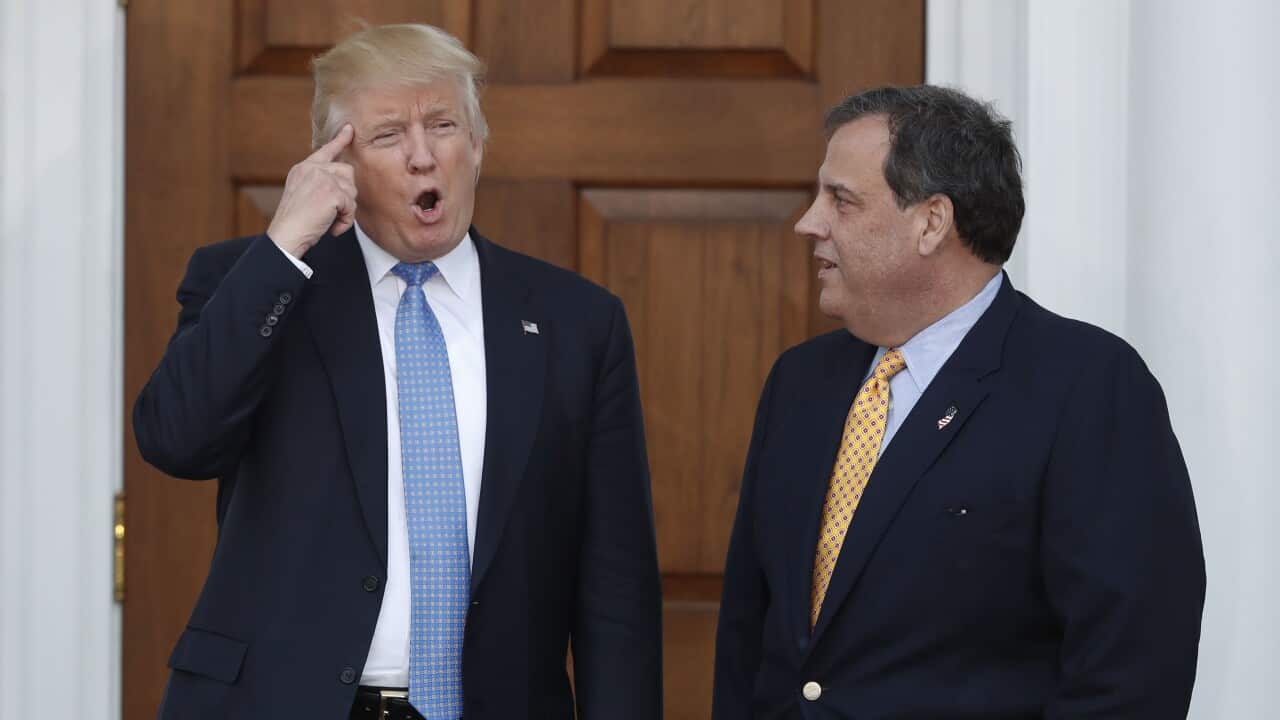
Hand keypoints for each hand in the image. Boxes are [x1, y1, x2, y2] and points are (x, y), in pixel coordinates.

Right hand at [267, 124, 356, 257]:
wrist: (286, 234)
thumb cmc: (294, 222)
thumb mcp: (302, 193)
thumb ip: (317, 182)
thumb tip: (342, 182)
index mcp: (303, 168)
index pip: (325, 150)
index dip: (340, 140)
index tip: (349, 129)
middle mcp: (313, 169)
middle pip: (347, 172)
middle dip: (346, 192)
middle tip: (333, 210)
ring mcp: (323, 178)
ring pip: (352, 190)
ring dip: (346, 209)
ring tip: (330, 220)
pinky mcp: (332, 192)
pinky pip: (351, 206)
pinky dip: (346, 221)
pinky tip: (333, 228)